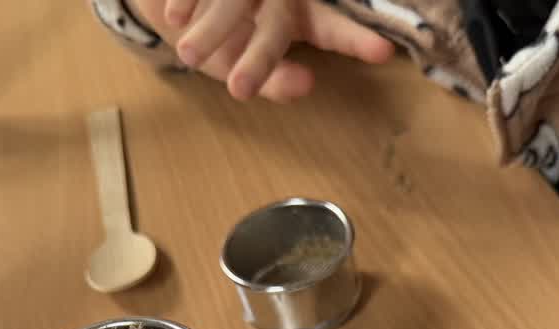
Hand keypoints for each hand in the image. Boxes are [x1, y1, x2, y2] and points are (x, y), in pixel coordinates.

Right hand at [133, 0, 393, 100]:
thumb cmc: (223, 35)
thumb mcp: (244, 63)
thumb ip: (274, 80)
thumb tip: (304, 87)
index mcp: (300, 14)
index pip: (332, 28)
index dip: (355, 39)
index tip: (382, 52)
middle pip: (275, 25)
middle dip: (258, 60)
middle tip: (240, 90)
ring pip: (233, 5)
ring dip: (212, 30)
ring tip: (190, 55)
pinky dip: (186, 2)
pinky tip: (175, 16)